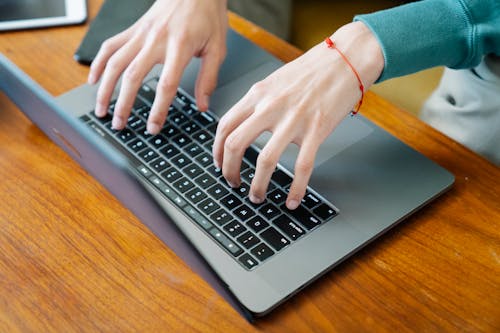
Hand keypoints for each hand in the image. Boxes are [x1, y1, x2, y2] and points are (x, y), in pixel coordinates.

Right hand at [88, 0, 227, 133]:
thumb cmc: (207, 15)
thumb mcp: (217, 47)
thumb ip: (209, 78)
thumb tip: (202, 105)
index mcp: (180, 46)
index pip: (166, 84)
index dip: (158, 109)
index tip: (153, 127)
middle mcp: (156, 40)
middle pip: (134, 76)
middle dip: (124, 104)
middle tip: (119, 124)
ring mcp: (141, 33)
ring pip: (115, 62)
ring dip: (105, 88)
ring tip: (100, 109)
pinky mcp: (133, 28)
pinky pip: (110, 46)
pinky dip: (98, 63)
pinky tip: (93, 80)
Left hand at [213, 22, 383, 209]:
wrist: (346, 58)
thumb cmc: (312, 70)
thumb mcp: (275, 81)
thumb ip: (258, 103)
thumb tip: (243, 128)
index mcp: (257, 94)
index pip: (225, 126)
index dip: (217, 150)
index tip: (219, 163)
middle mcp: (270, 106)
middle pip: (236, 145)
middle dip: (229, 171)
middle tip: (232, 183)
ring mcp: (293, 119)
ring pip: (265, 161)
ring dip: (257, 186)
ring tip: (256, 197)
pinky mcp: (317, 129)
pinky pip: (302, 167)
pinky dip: (295, 189)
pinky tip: (292, 200)